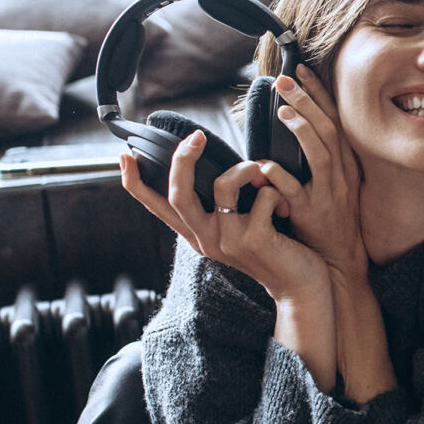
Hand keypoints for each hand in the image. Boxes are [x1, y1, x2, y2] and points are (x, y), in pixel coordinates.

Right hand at [120, 130, 326, 303]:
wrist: (300, 287)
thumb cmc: (273, 248)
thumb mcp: (237, 227)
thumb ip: (222, 203)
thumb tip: (215, 162)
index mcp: (196, 234)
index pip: (156, 206)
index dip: (135, 181)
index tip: (123, 155)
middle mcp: (205, 239)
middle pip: (178, 192)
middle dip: (183, 158)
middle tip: (197, 136)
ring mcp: (228, 241)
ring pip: (224, 184)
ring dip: (247, 169)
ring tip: (262, 175)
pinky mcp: (254, 240)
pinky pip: (263, 195)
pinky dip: (276, 190)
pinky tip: (286, 206)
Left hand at [257, 64, 369, 278]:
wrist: (338, 259)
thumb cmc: (330, 215)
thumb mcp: (333, 179)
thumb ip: (318, 152)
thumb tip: (297, 119)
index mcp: (345, 162)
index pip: (334, 118)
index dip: (319, 93)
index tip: (301, 69)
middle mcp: (341, 174)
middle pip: (328, 130)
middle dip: (308, 102)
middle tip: (285, 79)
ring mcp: (328, 194)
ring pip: (320, 156)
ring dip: (303, 131)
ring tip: (284, 111)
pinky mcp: (311, 215)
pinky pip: (296, 193)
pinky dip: (281, 177)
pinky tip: (265, 164)